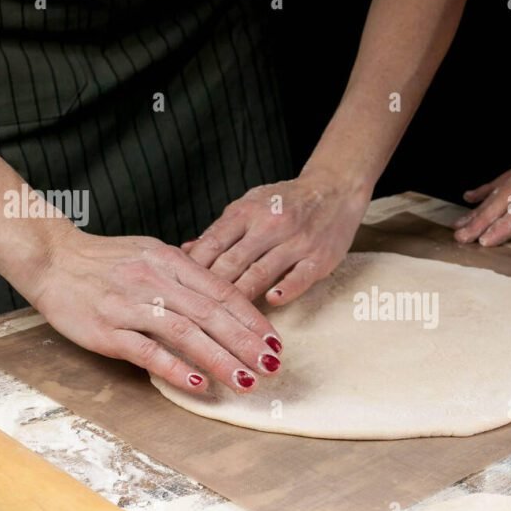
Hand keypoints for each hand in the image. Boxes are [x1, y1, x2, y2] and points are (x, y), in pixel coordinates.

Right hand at [23, 231, 283, 393]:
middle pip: (210, 313)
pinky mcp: (105, 330)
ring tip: (246, 381)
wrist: (50, 257)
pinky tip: (200, 384)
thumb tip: (225, 293)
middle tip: (273, 366)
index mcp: (170, 260)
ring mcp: (129, 305)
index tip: (274, 342)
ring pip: (185, 333)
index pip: (221, 291)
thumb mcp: (151, 253)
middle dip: (246, 342)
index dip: (252, 319)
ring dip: (220, 359)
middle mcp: (154, 280)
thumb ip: (186, 273)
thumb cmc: (105, 260)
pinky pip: (146, 351)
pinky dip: (175, 367)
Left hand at [183, 170, 371, 304]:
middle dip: (209, 290)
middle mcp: (269, 225)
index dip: (191, 270)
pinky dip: (285, 289)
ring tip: (223, 321)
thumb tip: (185, 251)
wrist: (335, 189)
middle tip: (192, 314)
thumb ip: (220, 231)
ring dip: (240, 297)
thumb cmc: (286, 201)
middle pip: (231, 262)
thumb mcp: (249, 205)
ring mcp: (296, 242)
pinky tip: (272, 300)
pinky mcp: (319, 257)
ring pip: (260, 272)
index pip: (212, 244)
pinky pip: (299, 277)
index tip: (175, 292)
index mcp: (245, 211)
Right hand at [455, 93, 510, 245]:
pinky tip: (473, 196)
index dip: (506, 224)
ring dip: (480, 207)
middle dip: (482, 219)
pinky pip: (508, 174)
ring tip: (459, 224)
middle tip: (460, 237)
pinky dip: (488, 187)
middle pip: (507, 197)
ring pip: (502, 187)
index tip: (486, 240)